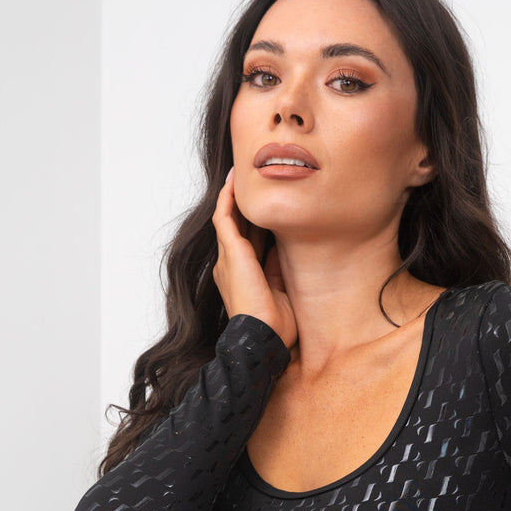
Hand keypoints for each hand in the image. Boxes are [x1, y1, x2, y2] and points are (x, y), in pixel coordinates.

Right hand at [212, 167, 297, 351]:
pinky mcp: (230, 253)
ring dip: (234, 195)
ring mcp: (227, 258)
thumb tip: (286, 244)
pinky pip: (224, 217)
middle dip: (243, 203)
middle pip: (236, 225)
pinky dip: (229, 198)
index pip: (248, 239)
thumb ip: (278, 265)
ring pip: (228, 217)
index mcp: (242, 274)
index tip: (266, 203)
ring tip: (241, 172)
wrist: (265, 337)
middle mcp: (230, 264)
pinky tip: (235, 182)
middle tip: (253, 179)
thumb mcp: (281, 287)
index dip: (255, 220)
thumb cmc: (276, 324)